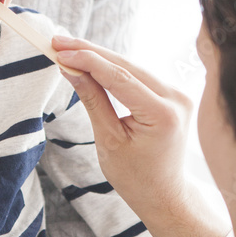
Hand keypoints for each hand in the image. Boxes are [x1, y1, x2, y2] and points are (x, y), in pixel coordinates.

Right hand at [52, 35, 229, 236]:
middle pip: (126, 65)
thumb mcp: (108, 140)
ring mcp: (177, 94)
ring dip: (100, 57)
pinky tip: (91, 60)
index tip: (59, 50)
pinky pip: (139, 75)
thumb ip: (92, 100)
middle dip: (90, 52)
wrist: (165, 195)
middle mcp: (176, 98)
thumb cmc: (136, 176)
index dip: (87, 60)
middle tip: (58, 41)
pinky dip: (114, 68)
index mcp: (162, 114)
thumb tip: (71, 69)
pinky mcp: (172, 95)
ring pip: (132, 66)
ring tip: (68, 48)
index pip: (119, 77)